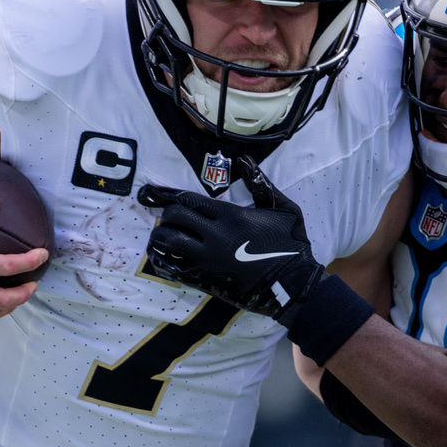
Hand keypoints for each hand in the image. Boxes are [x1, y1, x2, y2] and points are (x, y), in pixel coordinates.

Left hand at [138, 156, 325, 325]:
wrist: (293, 285)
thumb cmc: (292, 245)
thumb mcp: (284, 209)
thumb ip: (262, 184)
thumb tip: (245, 161)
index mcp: (231, 216)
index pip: (189, 200)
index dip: (168, 195)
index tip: (153, 191)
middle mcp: (215, 236)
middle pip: (174, 218)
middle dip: (166, 215)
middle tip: (168, 217)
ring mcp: (208, 260)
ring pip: (168, 242)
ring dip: (160, 236)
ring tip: (161, 235)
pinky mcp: (205, 280)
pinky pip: (173, 268)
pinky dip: (163, 260)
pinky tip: (162, 257)